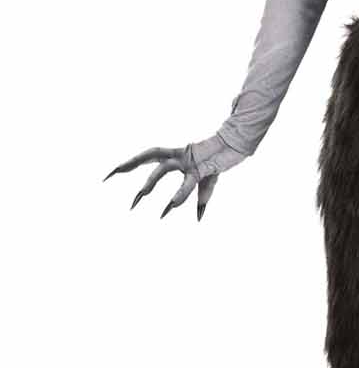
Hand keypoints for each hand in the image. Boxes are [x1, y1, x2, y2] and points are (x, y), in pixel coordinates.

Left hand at [104, 133, 246, 220]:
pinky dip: (181, 195)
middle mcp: (180, 156)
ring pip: (164, 168)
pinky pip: (189, 182)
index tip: (109, 172)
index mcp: (177, 156)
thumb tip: (198, 219)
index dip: (129, 162)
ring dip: (151, 182)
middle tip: (111, 174)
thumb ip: (201, 201)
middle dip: (130, 164)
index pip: (147, 156)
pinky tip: (171, 206)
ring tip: (139, 195)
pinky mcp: (203, 168)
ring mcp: (190, 160)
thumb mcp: (209, 186)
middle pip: (150, 154)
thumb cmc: (221, 164)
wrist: (240, 147)